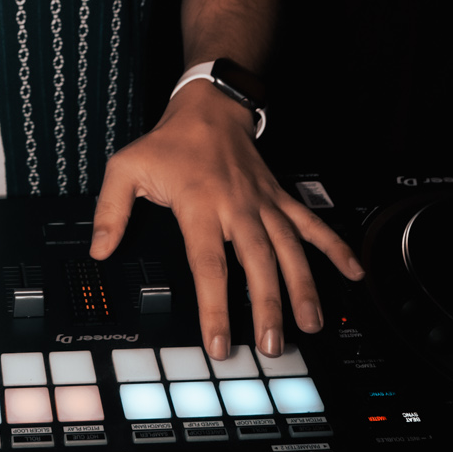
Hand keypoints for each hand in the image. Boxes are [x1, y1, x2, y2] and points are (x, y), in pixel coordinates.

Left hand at [90, 82, 362, 358]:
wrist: (210, 106)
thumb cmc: (169, 142)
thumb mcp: (127, 167)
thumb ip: (111, 211)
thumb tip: (99, 251)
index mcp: (200, 204)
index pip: (209, 264)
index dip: (215, 307)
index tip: (218, 342)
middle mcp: (237, 206)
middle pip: (258, 262)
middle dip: (267, 305)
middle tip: (270, 345)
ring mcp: (264, 203)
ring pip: (290, 249)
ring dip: (303, 287)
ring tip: (311, 324)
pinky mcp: (281, 198)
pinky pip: (312, 224)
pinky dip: (335, 247)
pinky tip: (353, 273)